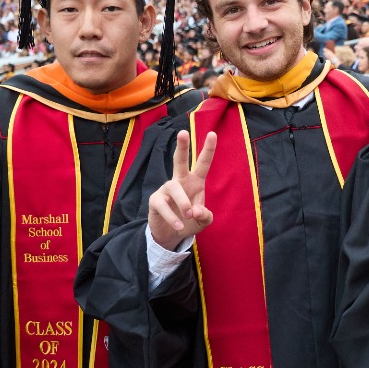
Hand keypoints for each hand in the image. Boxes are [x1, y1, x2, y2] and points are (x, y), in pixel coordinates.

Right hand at [147, 130, 216, 249]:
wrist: (171, 235)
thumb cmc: (189, 222)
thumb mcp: (203, 221)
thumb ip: (205, 216)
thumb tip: (195, 211)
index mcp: (195, 182)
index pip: (203, 164)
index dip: (208, 149)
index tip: (212, 134)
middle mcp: (180, 181)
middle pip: (179, 161)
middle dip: (182, 146)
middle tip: (183, 132)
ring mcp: (166, 190)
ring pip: (174, 188)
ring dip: (183, 202)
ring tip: (189, 215)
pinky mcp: (155, 200)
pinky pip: (163, 205)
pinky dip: (172, 217)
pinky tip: (179, 226)